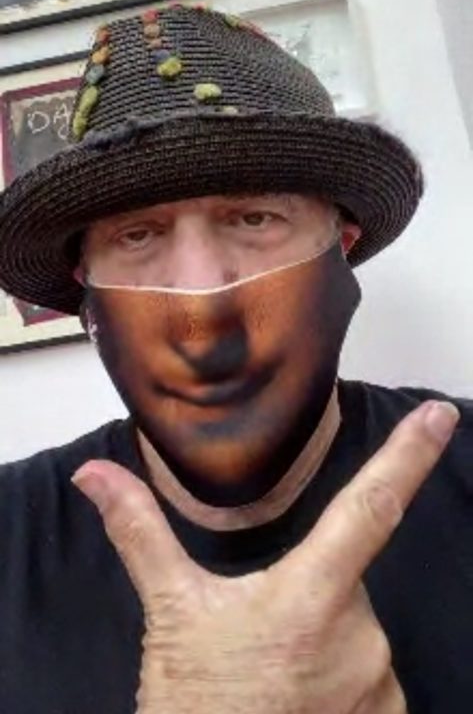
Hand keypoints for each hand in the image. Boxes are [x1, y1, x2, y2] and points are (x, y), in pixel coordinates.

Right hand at [72, 399, 458, 713]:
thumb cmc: (198, 705)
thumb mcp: (171, 614)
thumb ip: (142, 533)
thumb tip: (96, 474)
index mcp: (311, 595)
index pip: (371, 506)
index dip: (410, 454)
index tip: (439, 414)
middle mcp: (361, 638)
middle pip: (344, 582)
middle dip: (309, 593)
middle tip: (260, 637)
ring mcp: (378, 686)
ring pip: (356, 633)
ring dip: (322, 640)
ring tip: (273, 679)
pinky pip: (370, 679)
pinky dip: (339, 681)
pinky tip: (298, 701)